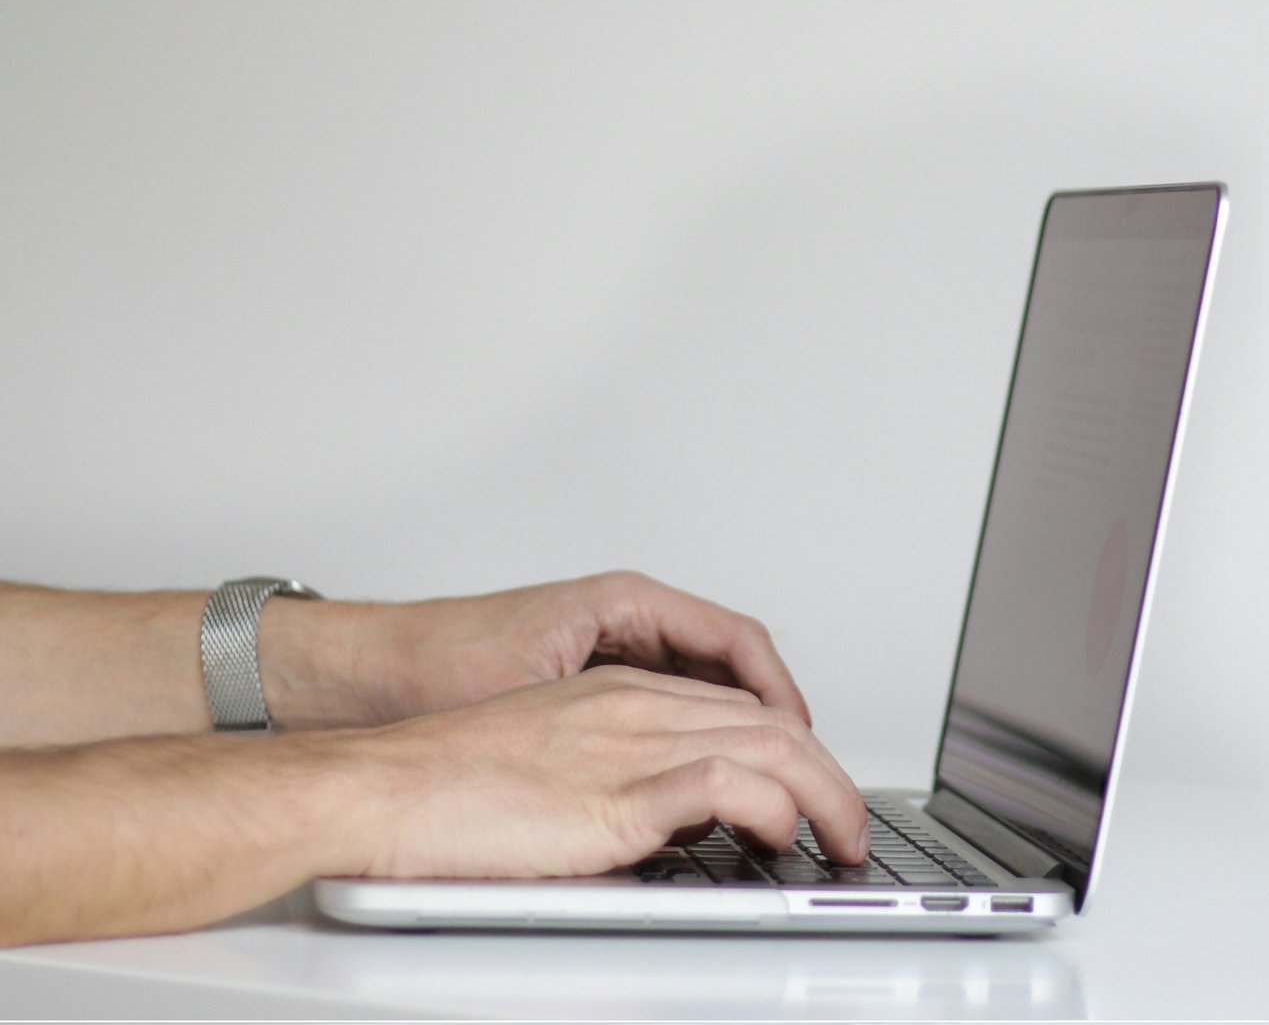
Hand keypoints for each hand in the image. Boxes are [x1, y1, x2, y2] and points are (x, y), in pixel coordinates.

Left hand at [261, 571, 810, 728]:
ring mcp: (608, 647)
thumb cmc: (430, 663)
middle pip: (729, 661)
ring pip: (700, 685)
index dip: (779, 691)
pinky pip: (665, 703)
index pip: (735, 639)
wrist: (357, 674)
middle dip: (769, 713)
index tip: (800, 735)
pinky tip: (698, 777)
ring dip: (734, 726)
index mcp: (623, 601)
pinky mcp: (588, 680)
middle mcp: (623, 617)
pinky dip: (693, 735)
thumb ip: (612, 720)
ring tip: (760, 776)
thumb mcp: (536, 693)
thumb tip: (683, 756)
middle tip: (797, 767)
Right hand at [337, 665, 869, 877]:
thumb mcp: (547, 770)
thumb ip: (613, 783)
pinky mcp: (616, 793)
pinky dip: (775, 808)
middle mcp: (634, 706)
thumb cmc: (439, 787)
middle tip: (850, 824)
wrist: (378, 787)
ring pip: (770, 745)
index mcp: (616, 693)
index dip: (790, 747)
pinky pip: (728, 786)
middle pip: (770, 720)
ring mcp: (629, 743)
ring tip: (843, 839)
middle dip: (829, 773)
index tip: (814, 788)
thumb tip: (667, 829)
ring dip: (825, 795)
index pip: (736, 705)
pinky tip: (784, 837)